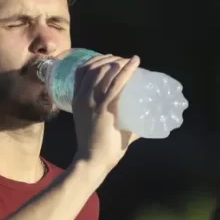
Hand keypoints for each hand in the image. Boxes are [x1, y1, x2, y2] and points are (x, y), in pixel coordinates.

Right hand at [71, 54, 140, 171]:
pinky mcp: (105, 108)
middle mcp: (83, 97)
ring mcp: (93, 102)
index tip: (112, 59)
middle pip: (95, 67)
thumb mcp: (99, 125)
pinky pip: (116, 84)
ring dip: (119, 61)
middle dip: (111, 58)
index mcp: (77, 99)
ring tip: (131, 61)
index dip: (97, 60)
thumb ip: (116, 119)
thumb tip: (142, 117)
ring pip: (105, 71)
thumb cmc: (99, 147)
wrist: (93, 161)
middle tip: (125, 61)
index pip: (82, 70)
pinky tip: (134, 63)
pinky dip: (126, 70)